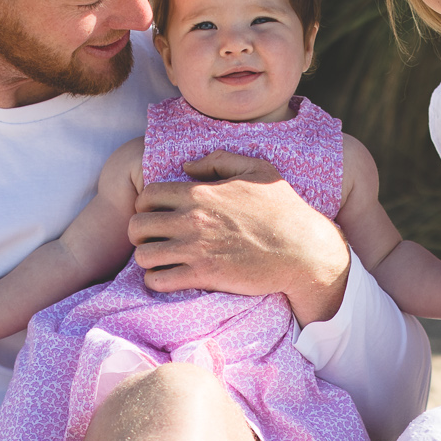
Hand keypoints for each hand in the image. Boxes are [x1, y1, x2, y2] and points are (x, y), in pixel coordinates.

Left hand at [129, 151, 350, 324]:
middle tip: (154, 239)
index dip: (145, 205)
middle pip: (137, 226)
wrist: (303, 250)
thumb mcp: (257, 169)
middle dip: (140, 233)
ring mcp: (195, 249)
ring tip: (161, 260)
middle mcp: (192, 220)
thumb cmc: (284, 209)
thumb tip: (187, 166)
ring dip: (147, 258)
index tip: (156, 215)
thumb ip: (219, 160)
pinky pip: (158, 280)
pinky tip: (169, 277)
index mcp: (200, 193)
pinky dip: (157, 280)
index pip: (147, 195)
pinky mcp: (203, 276)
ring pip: (143, 256)